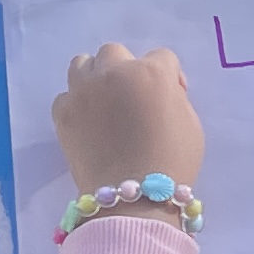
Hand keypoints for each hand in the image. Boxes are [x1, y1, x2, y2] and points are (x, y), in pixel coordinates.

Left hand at [53, 42, 205, 198]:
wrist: (132, 200)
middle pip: (116, 53)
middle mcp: (113, 72)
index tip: (170, 100)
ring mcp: (83, 91)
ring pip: (83, 63)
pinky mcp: (63, 112)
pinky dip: (77, 104)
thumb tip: (160, 92)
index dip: (169, 78)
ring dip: (95, 76)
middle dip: (126, 70)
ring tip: (103, 101)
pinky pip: (67, 95)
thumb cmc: (173, 163)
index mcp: (151, 73)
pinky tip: (89, 123)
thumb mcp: (191, 124)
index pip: (161, 58)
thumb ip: (173, 97)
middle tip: (133, 99)